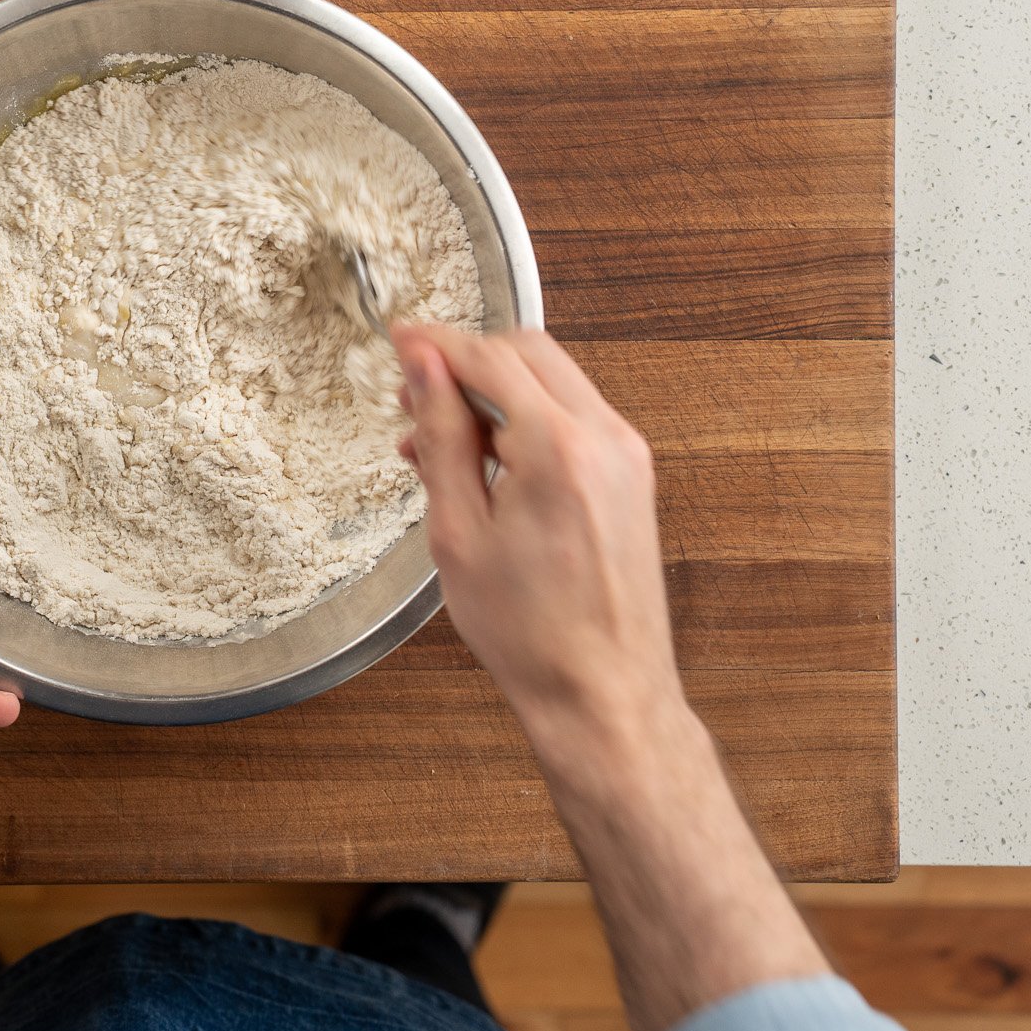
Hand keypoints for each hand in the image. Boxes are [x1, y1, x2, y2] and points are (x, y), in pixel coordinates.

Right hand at [392, 325, 678, 735]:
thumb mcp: (459, 531)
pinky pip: (572, 419)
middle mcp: (605, 438)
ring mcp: (626, 455)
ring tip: (436, 445)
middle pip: (528, 353)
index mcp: (558, 447)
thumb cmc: (531, 632)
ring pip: (552, 382)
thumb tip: (424, 369)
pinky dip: (525, 422)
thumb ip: (442, 437)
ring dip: (494, 394)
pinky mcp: (631, 477)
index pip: (490, 357)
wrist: (602, 691)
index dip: (436, 344)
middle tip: (412, 397)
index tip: (398, 339)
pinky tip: (483, 465)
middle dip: (466, 364)